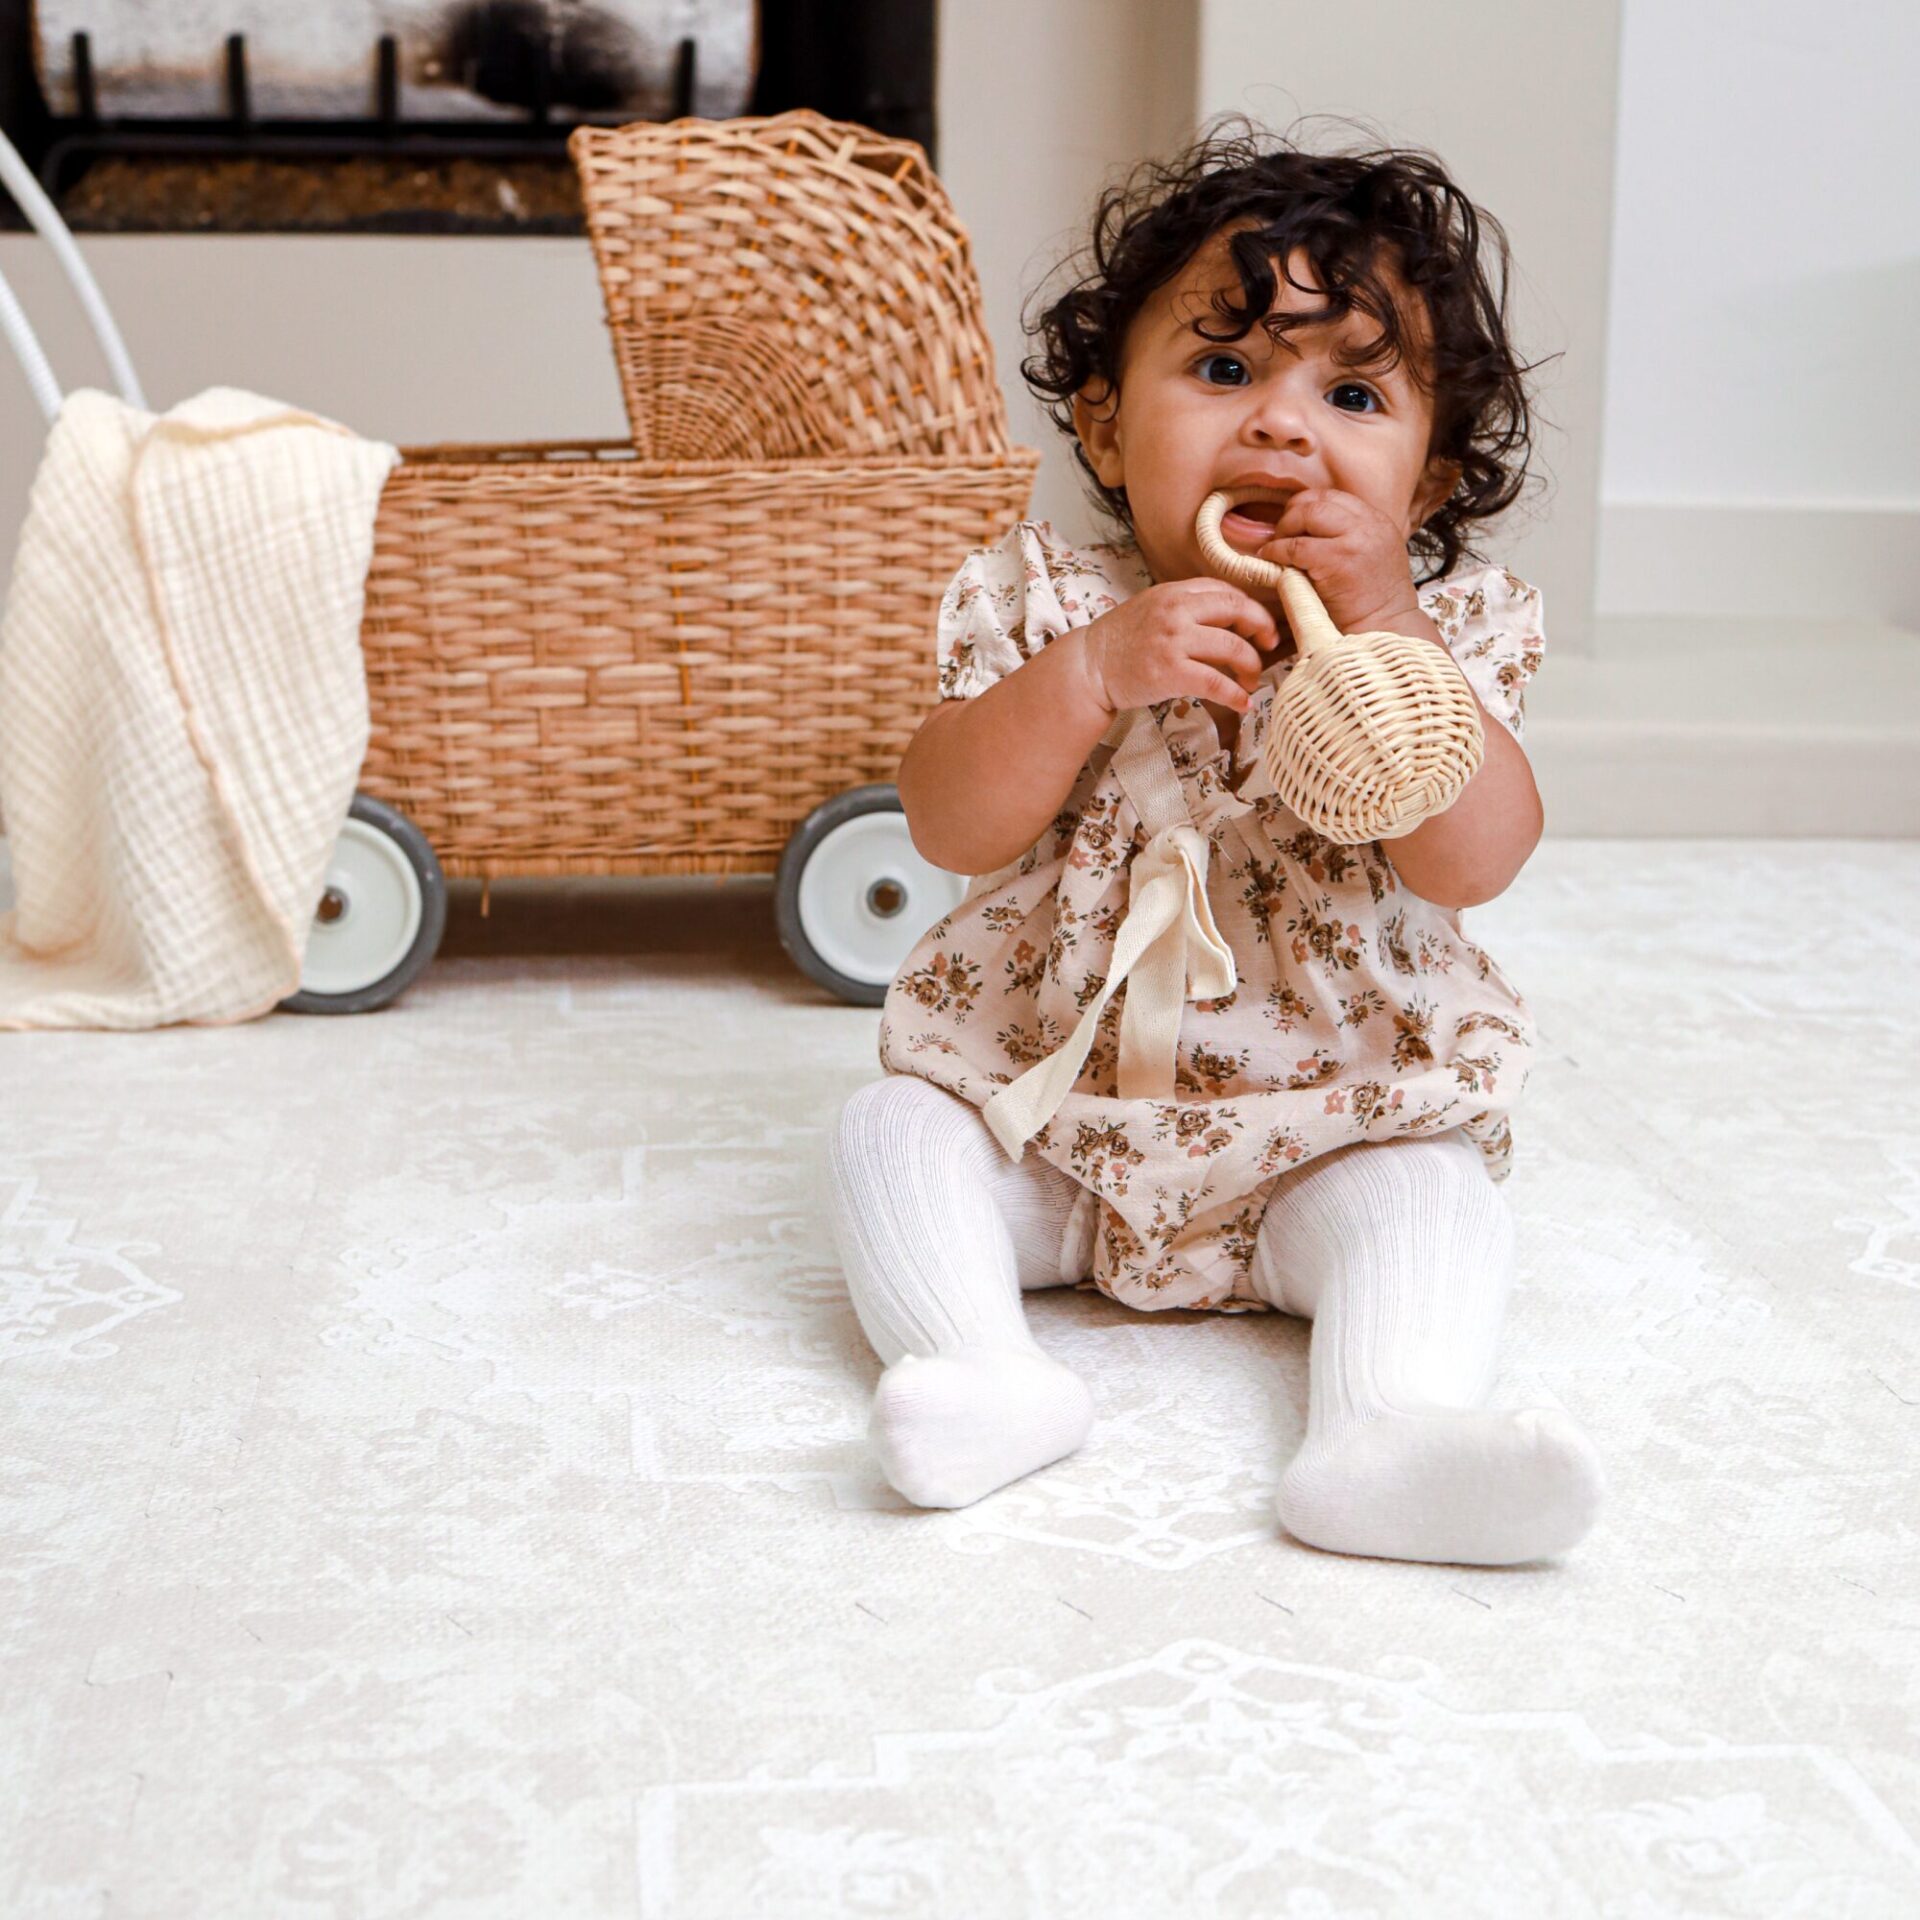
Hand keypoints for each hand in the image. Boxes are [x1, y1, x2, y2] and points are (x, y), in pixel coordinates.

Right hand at [1075, 578, 1278, 717]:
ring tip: (1252, 681)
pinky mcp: (1169, 672)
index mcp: (1173, 592)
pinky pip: (1216, 682)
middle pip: (1237, 610)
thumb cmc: (1122, 641)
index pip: (1226, 591)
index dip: (1251, 608)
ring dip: (1251, 666)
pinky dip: (1236, 694)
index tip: (1260, 627)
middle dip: (1261, 628)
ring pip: (1233, 647)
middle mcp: (1175, 610)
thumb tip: (1231, 619)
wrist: (1089, 666)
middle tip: (1268, 647)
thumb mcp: (1153, 608)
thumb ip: (1187, 607)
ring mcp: (1173, 640)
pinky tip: (1243, 703)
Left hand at [1253, 487, 1421, 633]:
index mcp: (1377, 521)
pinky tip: (1272, 561)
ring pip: (1308, 514)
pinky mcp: (1339, 559)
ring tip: (1277, 548)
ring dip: (1285, 529)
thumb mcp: (1369, 557)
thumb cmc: (1371, 602)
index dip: (1307, 507)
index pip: (1334, 497)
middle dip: (1292, 514)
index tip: (1293, 525)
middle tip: (1280, 535)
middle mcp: (1369, 524)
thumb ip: (1345, 537)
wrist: (1386, 629)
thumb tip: (1302, 530)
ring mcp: (1356, 540)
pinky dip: (1277, 551)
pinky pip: (1296, 546)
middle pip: (1319, 499)